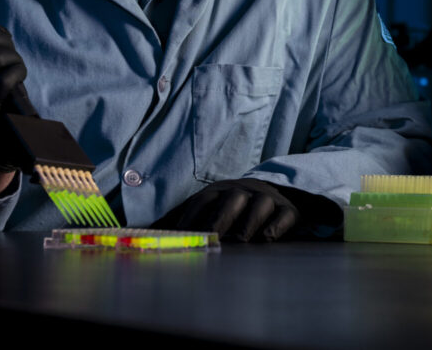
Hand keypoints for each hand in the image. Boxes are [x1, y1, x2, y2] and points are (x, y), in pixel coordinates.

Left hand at [157, 178, 300, 241]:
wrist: (275, 192)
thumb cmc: (232, 207)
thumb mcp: (208, 207)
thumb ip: (179, 220)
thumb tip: (143, 233)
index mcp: (219, 191)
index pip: (203, 200)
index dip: (191, 216)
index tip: (179, 235)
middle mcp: (243, 191)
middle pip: (232, 199)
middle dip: (221, 218)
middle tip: (213, 238)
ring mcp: (267, 199)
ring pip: (260, 204)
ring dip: (250, 221)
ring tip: (241, 239)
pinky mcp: (288, 210)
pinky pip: (285, 215)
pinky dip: (277, 226)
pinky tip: (267, 238)